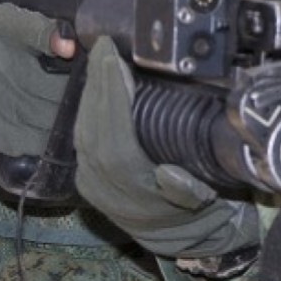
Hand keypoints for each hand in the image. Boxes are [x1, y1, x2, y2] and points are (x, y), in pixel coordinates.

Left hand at [73, 36, 259, 262]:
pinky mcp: (85, 175)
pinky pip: (81, 134)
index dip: (112, 95)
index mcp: (128, 186)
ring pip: (82, 126)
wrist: (175, 233)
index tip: (114, 61)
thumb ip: (183, 189)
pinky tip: (96, 85)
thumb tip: (169, 172)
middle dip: (97, 82)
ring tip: (100, 58)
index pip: (113, 133)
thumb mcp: (199, 200)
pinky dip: (88, 105)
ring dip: (90, 89)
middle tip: (103, 46)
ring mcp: (89, 179)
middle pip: (92, 124)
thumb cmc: (193, 209)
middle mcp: (101, 183)